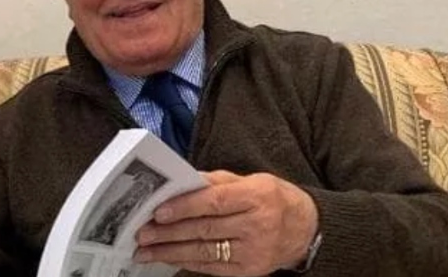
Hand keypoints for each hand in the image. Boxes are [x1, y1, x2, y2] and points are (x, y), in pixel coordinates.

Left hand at [134, 170, 318, 276]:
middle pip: (205, 229)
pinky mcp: (249, 271)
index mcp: (257, 196)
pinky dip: (187, 264)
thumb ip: (216, 182)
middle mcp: (258, 225)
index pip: (214, 202)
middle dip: (169, 233)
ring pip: (204, 252)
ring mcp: (254, 252)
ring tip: (146, 251)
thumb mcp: (251, 180)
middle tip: (143, 233)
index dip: (184, 207)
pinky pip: (212, 268)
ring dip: (171, 252)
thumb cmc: (273, 198)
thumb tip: (180, 182)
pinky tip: (168, 259)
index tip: (158, 212)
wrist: (305, 229)